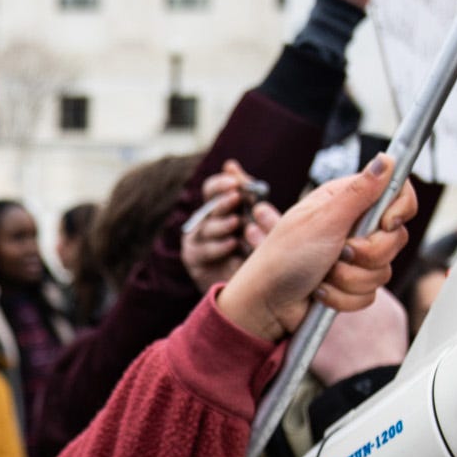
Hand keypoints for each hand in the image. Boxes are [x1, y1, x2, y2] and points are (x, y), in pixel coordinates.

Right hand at [178, 162, 278, 289]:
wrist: (261, 292)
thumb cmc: (262, 252)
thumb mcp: (260, 220)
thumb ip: (248, 193)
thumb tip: (230, 164)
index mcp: (222, 208)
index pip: (212, 189)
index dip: (220, 184)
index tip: (234, 183)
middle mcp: (206, 222)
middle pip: (208, 205)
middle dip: (223, 201)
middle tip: (237, 198)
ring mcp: (198, 241)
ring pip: (205, 226)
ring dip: (222, 224)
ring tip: (237, 224)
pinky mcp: (194, 260)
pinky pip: (201, 249)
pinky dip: (217, 246)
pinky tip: (232, 245)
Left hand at [216, 158, 416, 346]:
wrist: (265, 301)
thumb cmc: (285, 255)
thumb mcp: (323, 220)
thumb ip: (359, 192)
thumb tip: (386, 159)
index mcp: (347, 200)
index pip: (398, 193)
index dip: (399, 210)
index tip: (386, 224)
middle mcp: (354, 224)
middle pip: (395, 238)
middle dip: (367, 254)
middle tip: (338, 253)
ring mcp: (355, 256)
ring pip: (382, 270)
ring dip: (349, 279)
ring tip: (322, 274)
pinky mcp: (352, 282)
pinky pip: (370, 294)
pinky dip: (344, 297)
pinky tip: (321, 291)